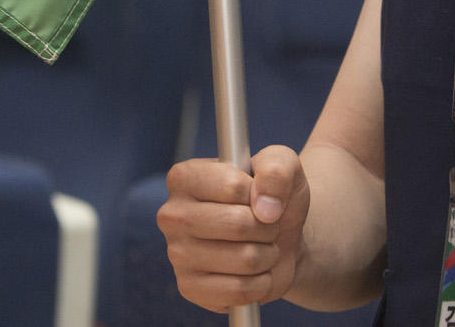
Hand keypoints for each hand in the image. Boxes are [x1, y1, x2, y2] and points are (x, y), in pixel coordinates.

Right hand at [158, 145, 310, 311]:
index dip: (259, 193)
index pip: (232, 186)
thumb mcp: (281, 164)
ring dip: (268, 255)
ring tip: (261, 247)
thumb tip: (265, 208)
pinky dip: (261, 283)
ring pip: (245, 259)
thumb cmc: (272, 197)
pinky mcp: (189, 288)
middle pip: (239, 224)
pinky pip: (240, 291)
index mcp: (183, 177)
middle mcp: (172, 215)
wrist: (280, 240)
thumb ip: (276, 169)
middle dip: (268, 227)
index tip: (258, 196)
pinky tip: (254, 273)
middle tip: (265, 225)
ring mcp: (177, 255)